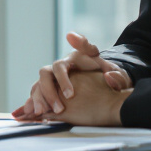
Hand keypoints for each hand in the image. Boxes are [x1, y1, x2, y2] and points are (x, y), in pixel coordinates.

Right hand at [12, 32, 130, 119]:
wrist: (101, 86)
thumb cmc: (108, 78)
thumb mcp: (118, 77)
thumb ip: (117, 77)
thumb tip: (109, 76)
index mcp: (81, 57)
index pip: (79, 48)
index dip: (76, 42)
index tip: (70, 36)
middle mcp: (64, 65)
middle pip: (49, 71)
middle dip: (51, 89)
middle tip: (59, 107)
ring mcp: (54, 77)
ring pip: (40, 83)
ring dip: (40, 97)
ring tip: (43, 113)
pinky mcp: (49, 89)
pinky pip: (36, 93)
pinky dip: (33, 102)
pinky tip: (34, 114)